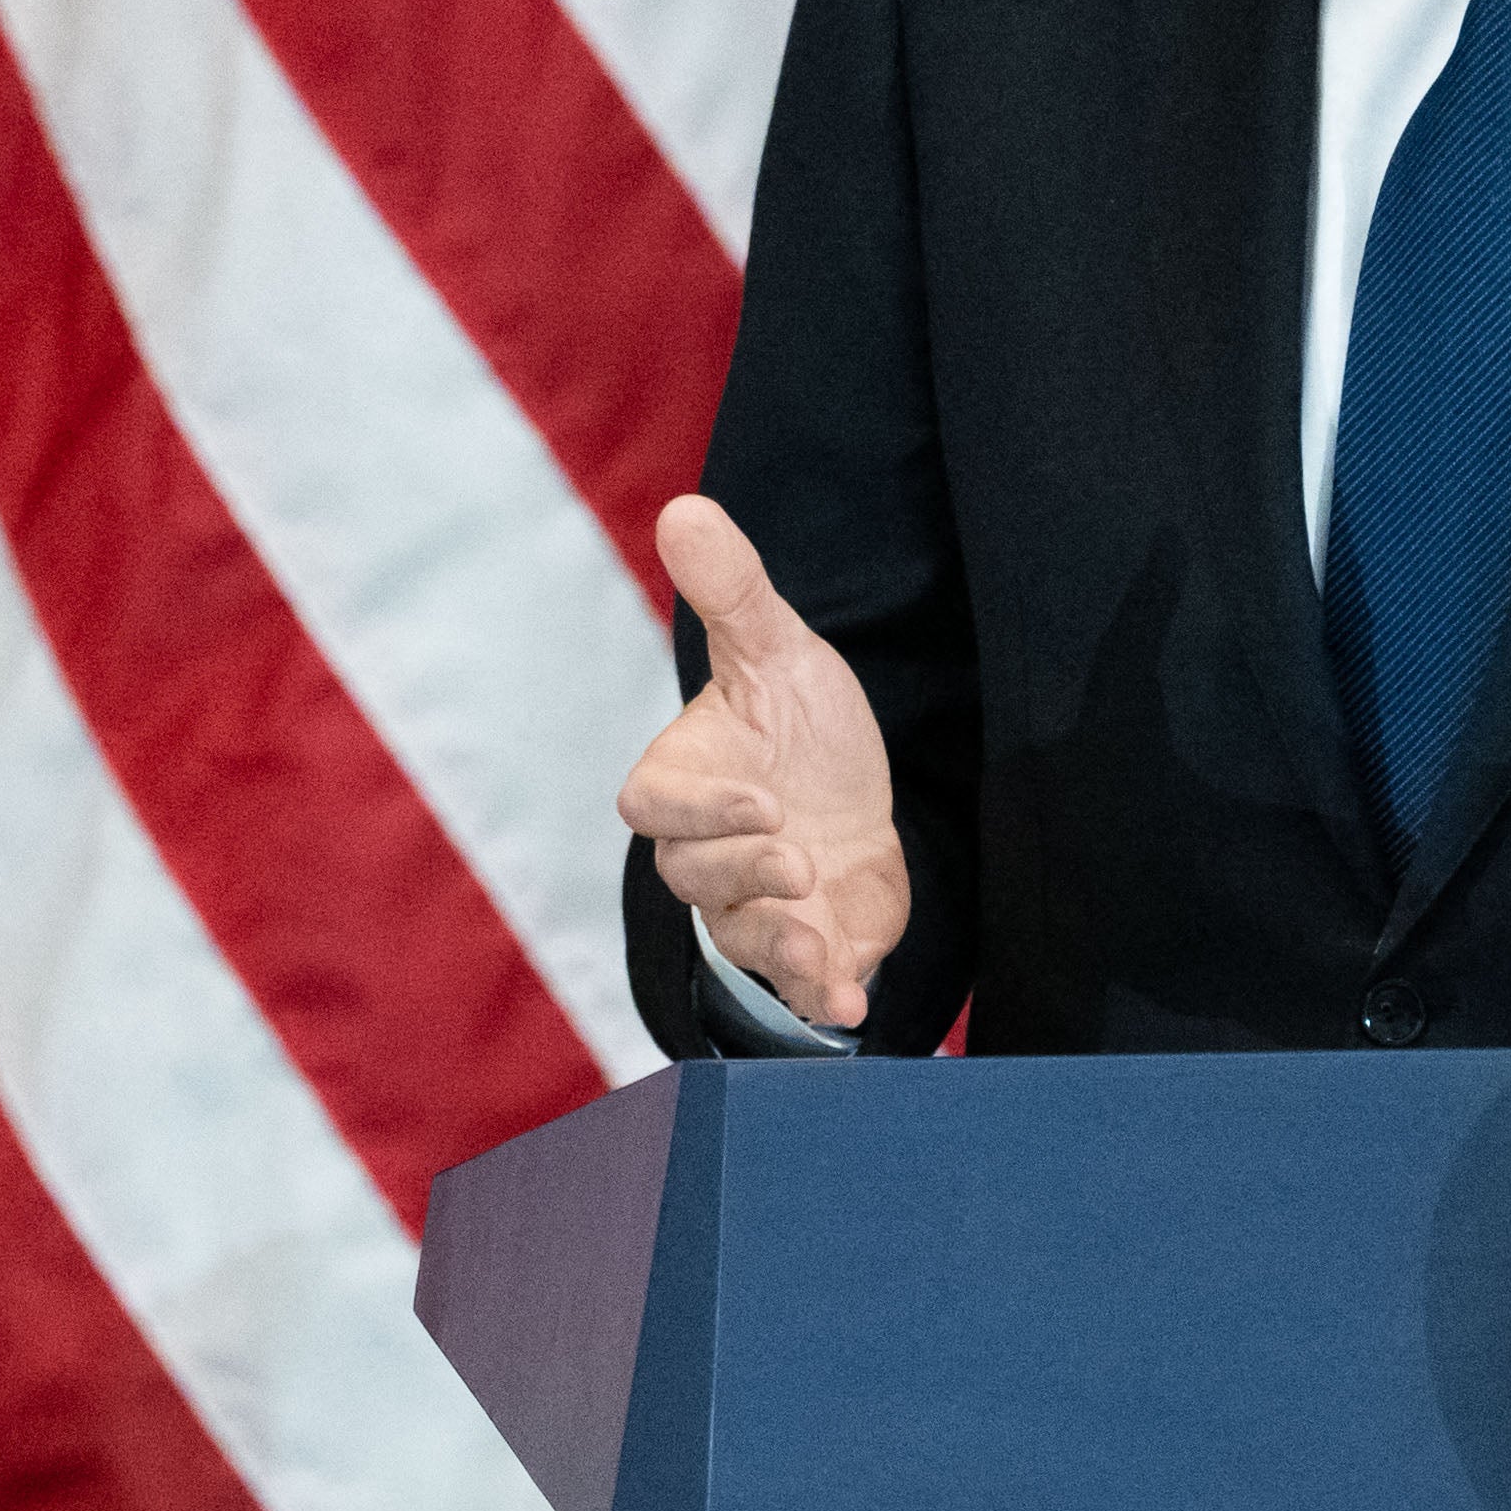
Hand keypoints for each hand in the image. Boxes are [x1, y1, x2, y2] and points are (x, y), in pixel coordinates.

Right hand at [614, 497, 907, 1029]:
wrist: (858, 798)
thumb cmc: (800, 727)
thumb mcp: (779, 652)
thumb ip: (733, 592)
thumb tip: (685, 507)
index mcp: (684, 784)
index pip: (652, 809)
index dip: (696, 814)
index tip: (757, 802)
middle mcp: (707, 856)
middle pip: (691, 879)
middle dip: (743, 875)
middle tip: (798, 859)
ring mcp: (754, 909)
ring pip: (740, 938)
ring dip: (779, 943)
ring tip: (822, 938)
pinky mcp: (808, 948)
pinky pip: (798, 988)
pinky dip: (822, 999)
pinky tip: (853, 1003)